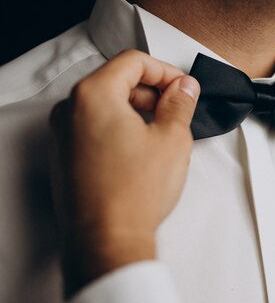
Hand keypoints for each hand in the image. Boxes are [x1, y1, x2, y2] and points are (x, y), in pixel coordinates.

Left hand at [49, 49, 199, 296]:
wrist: (106, 240)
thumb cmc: (134, 192)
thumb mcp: (173, 139)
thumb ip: (180, 104)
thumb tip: (184, 88)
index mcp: (93, 95)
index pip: (132, 62)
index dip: (165, 71)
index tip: (183, 88)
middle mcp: (69, 110)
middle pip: (116, 81)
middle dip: (152, 91)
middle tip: (178, 110)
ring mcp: (62, 135)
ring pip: (105, 106)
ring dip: (137, 111)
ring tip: (163, 135)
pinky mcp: (65, 158)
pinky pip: (94, 129)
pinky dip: (120, 129)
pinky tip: (142, 153)